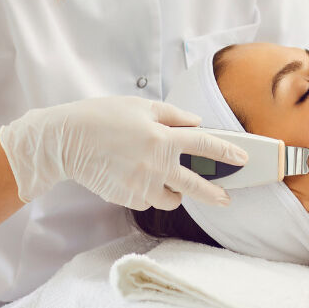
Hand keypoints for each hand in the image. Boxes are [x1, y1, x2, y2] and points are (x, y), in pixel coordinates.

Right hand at [0, 96, 247, 209]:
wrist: (66, 141)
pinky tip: (140, 180)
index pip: (205, 147)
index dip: (227, 152)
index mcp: (163, 137)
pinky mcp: (127, 197)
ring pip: (172, 198)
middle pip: (196, 184)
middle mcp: (156, 164)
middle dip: (215, 194)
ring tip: (170, 183)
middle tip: (227, 199)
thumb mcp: (141, 106)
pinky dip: (150, 193)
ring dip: (176, 193)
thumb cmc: (102, 117)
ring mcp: (141, 184)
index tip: (242, 158)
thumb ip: (173, 115)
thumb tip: (196, 124)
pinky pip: (148, 201)